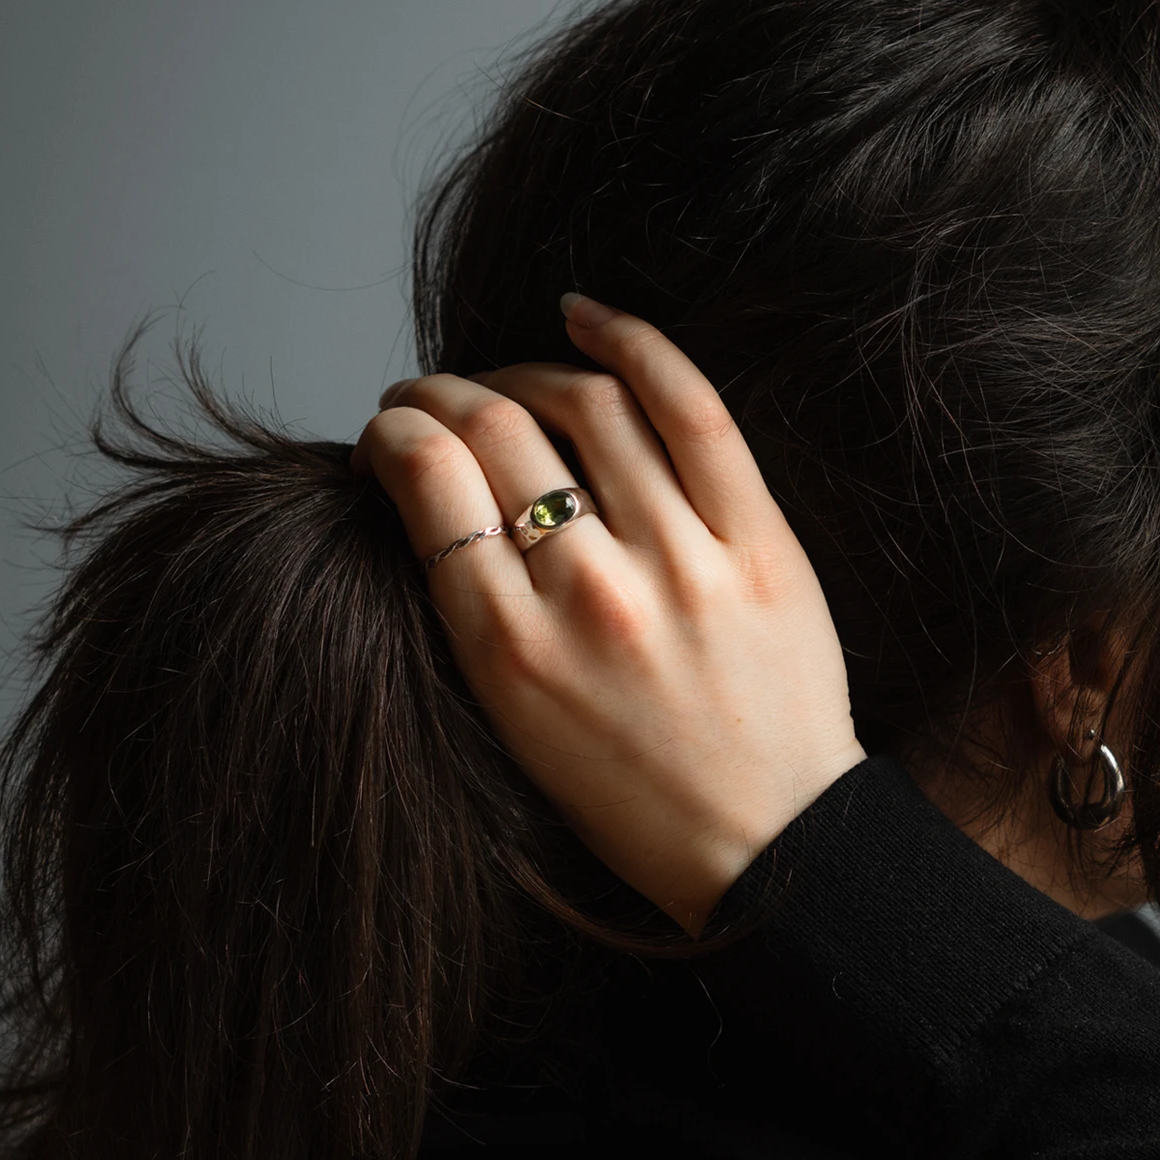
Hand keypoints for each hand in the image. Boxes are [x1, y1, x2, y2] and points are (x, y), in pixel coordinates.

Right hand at [352, 295, 866, 935]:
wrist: (767, 843)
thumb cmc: (628, 792)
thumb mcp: (510, 722)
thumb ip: (471, 609)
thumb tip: (434, 489)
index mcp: (509, 650)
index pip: (427, 479)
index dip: (395, 431)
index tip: (392, 432)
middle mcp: (588, 595)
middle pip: (494, 428)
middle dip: (443, 393)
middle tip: (434, 397)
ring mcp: (681, 562)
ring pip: (584, 403)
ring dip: (524, 371)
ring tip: (508, 382)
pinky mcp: (758, 542)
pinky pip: (691, 407)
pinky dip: (632, 343)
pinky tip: (586, 316)